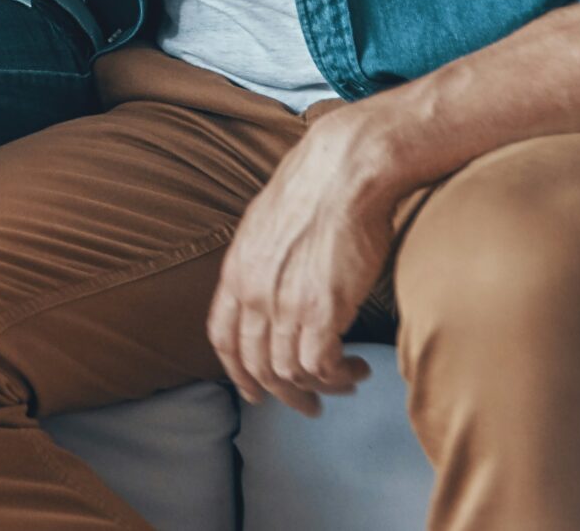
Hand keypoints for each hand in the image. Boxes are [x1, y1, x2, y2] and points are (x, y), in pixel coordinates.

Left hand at [207, 105, 400, 414]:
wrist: (342, 173)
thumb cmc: (314, 191)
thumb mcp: (266, 227)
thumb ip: (261, 262)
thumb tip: (272, 283)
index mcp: (235, 271)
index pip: (222, 338)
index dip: (237, 372)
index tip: (255, 391)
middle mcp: (253, 292)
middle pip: (256, 364)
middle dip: (283, 393)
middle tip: (310, 405)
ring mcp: (284, 303)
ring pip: (290, 371)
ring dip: (320, 386)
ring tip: (346, 379)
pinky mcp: (323, 311)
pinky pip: (321, 366)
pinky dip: (338, 376)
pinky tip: (357, 368)